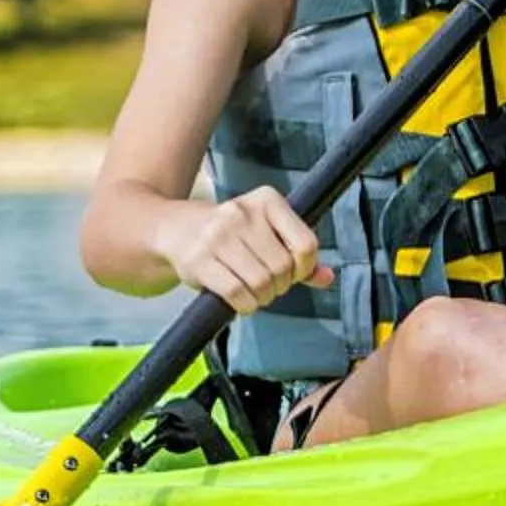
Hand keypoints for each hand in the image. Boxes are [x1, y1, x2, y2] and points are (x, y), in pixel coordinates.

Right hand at [167, 191, 328, 314]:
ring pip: (261, 281)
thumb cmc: (231, 234)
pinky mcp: (200, 260)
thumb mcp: (266, 232)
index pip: (306, 243)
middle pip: (283, 266)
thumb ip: (298, 253)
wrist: (176, 229)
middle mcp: (242, 212)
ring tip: (256, 294)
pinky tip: (242, 301)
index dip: (305, 268)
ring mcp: (218, 235)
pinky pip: (237, 293)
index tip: (294, 273)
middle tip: (270, 286)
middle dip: (281, 285)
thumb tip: (329, 277)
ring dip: (264, 298)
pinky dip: (246, 305)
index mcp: (267, 200)